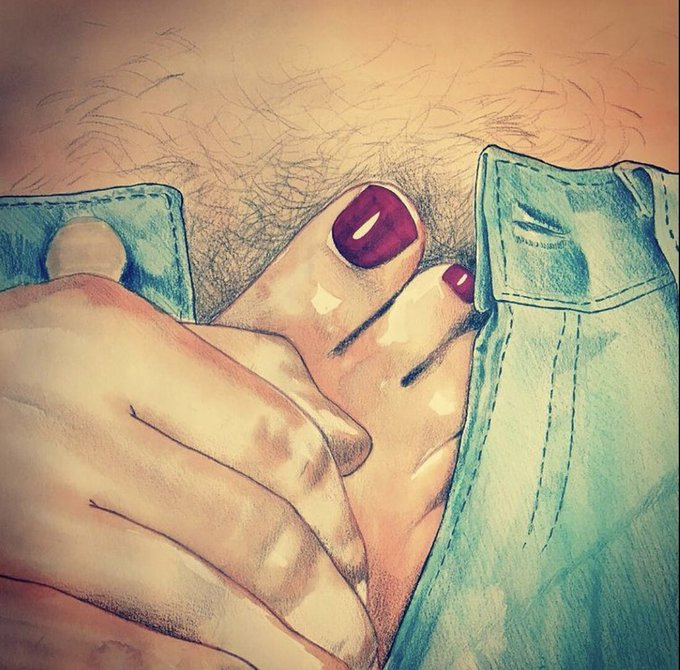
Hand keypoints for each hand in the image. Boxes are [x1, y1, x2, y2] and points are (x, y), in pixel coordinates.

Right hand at [0, 274, 376, 669]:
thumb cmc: (46, 363)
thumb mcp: (135, 331)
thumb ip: (253, 368)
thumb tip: (354, 444)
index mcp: (117, 342)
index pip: (272, 436)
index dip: (332, 512)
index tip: (356, 560)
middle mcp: (70, 422)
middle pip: (244, 524)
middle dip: (321, 595)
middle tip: (359, 631)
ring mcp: (23, 510)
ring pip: (189, 595)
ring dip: (276, 649)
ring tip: (328, 668)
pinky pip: (108, 646)